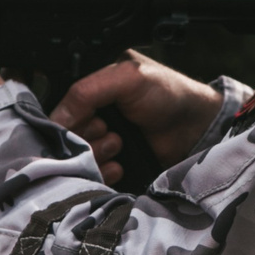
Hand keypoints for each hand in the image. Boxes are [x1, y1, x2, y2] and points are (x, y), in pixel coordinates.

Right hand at [48, 51, 223, 185]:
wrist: (196, 127)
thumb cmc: (168, 93)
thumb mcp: (127, 77)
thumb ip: (87, 91)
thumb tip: (58, 120)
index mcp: (90, 92)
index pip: (60, 113)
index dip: (66, 123)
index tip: (85, 125)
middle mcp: (91, 117)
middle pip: (66, 139)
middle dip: (83, 139)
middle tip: (106, 130)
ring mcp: (102, 143)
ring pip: (78, 160)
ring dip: (94, 155)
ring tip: (118, 144)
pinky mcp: (112, 165)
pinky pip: (93, 176)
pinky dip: (102, 173)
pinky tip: (118, 166)